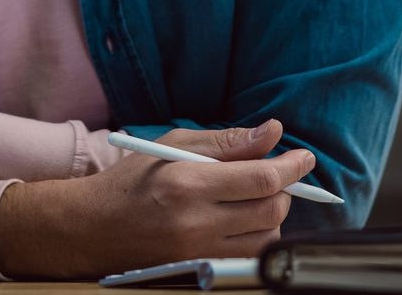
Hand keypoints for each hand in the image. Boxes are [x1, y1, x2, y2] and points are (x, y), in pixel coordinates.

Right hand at [0, 119, 314, 278]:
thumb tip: (272, 131)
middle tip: (276, 173)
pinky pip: (250, 256)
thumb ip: (227, 140)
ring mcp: (200, 252)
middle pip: (271, 211)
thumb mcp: (173, 145)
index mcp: (188, 182)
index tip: (305, 157)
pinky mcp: (203, 271)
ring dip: (273, 213)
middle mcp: (196, 222)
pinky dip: (257, 236)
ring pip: (267, 237)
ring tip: (254, 195)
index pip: (260, 178)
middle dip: (284, 189)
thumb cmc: (133, 179)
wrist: (96, 227)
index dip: (291, 167)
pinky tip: (244, 218)